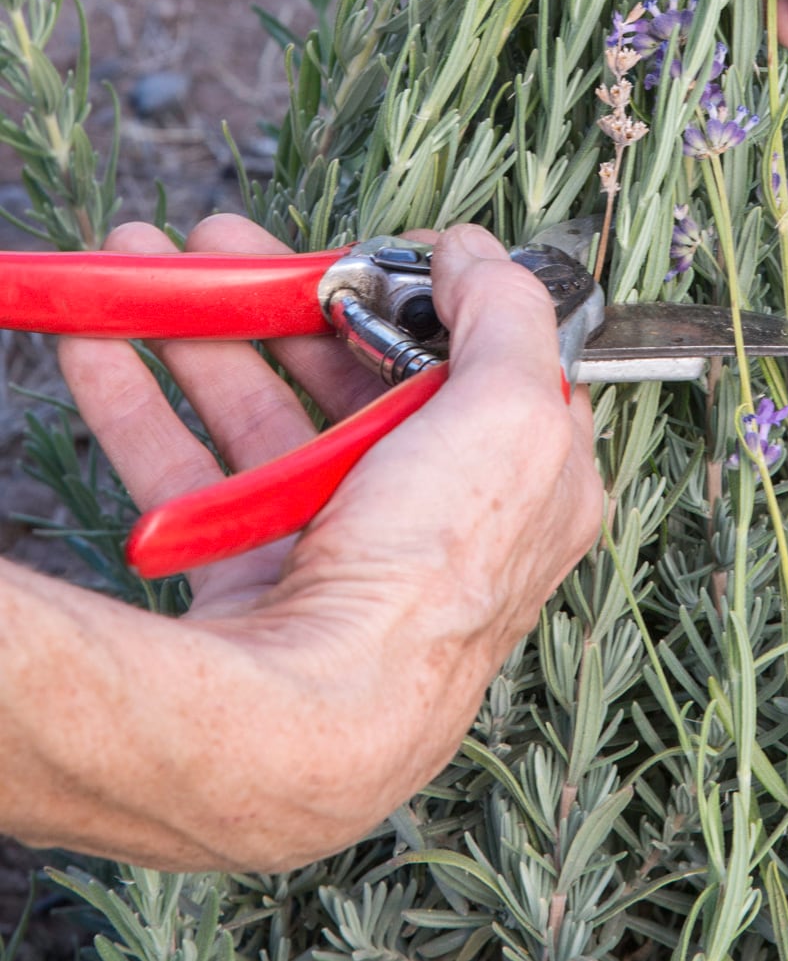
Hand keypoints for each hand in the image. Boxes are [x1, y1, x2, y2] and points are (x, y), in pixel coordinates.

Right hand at [27, 213, 602, 868]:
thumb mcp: (515, 415)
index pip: (481, 371)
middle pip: (354, 380)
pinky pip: (184, 470)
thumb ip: (508, 315)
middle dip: (285, 298)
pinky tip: (97, 341)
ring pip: (258, 414)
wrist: (307, 721)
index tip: (372, 252)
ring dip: (199, 331)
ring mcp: (333, 553)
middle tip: (228, 240)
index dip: (427, 299)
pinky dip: (137, 400)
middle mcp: (430, 521)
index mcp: (518, 489)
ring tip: (146, 262)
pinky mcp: (245, 583)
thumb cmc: (428, 579)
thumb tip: (480, 254)